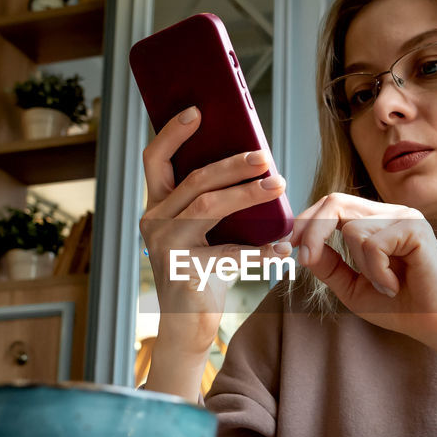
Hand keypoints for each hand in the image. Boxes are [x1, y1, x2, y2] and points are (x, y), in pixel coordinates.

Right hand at [140, 106, 290, 354]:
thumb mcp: (204, 232)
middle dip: (233, 164)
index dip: (173, 132)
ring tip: (279, 185)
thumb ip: (214, 201)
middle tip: (266, 157)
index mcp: (157, 206)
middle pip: (193, 179)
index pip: (155, 159)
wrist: (187, 325)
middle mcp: (154, 221)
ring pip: (208, 207)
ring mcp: (165, 246)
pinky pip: (230, 253)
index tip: (198, 111)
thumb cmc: (203, 271)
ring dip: (248, 193)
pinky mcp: (184, 271)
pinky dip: (260, 250)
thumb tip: (256, 164)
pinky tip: (283, 248)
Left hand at [289, 193, 436, 345]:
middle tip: (305, 258)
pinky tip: (394, 287)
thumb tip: (300, 247)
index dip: (307, 221)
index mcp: (377, 221)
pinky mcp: (415, 228)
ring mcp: (405, 217)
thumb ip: (328, 266)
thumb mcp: (352, 287)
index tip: (288, 244)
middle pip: (336, 202)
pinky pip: (372, 244)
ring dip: (360, 266)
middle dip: (313, 230)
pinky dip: (377, 272)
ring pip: (353, 228)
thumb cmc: (400, 307)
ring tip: (383, 286)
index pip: (333, 204)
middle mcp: (391, 213)